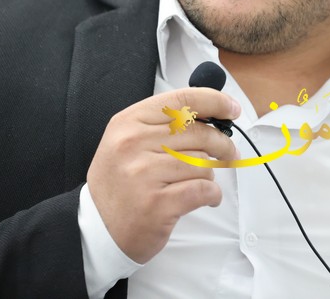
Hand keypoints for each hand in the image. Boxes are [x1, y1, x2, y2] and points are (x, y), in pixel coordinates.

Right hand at [86, 87, 240, 262]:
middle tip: (228, 153)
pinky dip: (213, 194)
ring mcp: (143, 174)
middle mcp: (132, 144)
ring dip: (209, 174)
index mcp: (128, 123)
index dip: (215, 101)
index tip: (231, 109)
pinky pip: (204, 189)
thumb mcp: (127, 141)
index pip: (182, 100)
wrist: (98, 229)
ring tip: (198, 182)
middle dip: (222, 143)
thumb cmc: (120, 184)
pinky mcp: (157, 204)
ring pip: (203, 163)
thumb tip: (211, 112)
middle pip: (199, 132)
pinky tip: (206, 197)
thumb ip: (163, 124)